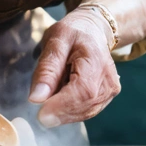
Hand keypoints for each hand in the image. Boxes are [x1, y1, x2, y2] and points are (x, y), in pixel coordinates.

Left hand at [28, 10, 119, 126]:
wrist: (93, 31)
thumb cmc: (73, 33)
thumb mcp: (54, 41)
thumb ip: (46, 69)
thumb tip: (36, 98)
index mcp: (97, 61)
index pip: (83, 91)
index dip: (61, 106)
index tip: (40, 114)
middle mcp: (109, 80)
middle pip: (84, 106)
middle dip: (59, 111)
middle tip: (38, 107)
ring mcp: (109, 92)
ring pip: (84, 113)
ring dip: (63, 112)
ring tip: (51, 94)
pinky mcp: (106, 99)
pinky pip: (85, 112)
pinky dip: (69, 110)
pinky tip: (61, 98)